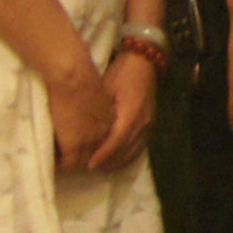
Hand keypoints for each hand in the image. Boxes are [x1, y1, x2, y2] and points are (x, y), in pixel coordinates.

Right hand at [44, 62, 111, 171]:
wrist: (74, 77)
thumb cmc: (80, 77)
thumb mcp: (94, 92)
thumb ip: (92, 103)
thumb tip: (82, 104)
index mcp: (109, 118)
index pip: (103, 141)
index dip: (90, 146)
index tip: (78, 149)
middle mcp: (103, 132)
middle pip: (94, 154)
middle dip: (82, 159)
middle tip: (66, 162)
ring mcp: (90, 140)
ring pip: (82, 162)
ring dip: (70, 164)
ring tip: (56, 165)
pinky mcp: (75, 145)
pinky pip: (69, 164)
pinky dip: (60, 166)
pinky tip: (51, 165)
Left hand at [83, 49, 159, 172]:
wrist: (144, 63)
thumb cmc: (121, 73)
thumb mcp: (106, 89)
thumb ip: (98, 111)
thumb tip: (81, 130)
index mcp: (132, 111)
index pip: (117, 139)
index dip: (103, 153)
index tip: (89, 164)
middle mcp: (143, 120)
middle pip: (126, 149)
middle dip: (108, 161)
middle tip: (89, 169)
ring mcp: (149, 123)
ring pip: (134, 150)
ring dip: (118, 161)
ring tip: (101, 169)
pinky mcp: (151, 123)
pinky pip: (140, 146)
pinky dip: (128, 156)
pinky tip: (117, 161)